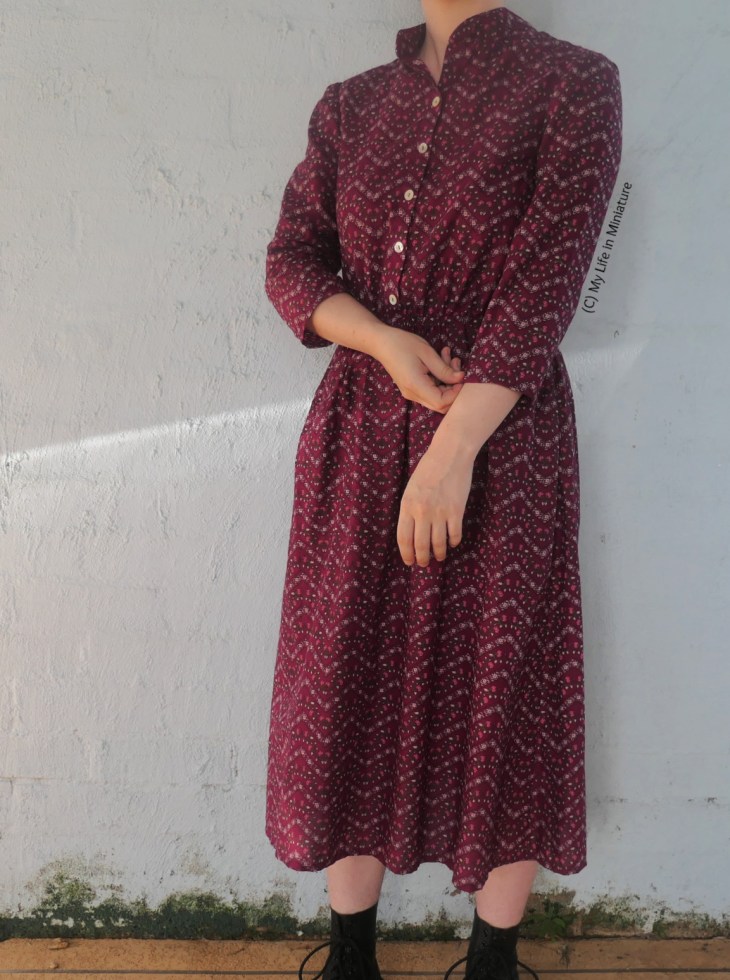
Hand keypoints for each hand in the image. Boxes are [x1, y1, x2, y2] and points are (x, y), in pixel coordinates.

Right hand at [372, 327, 464, 413]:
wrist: (380, 343)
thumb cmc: (402, 343)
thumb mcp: (426, 353)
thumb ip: (444, 369)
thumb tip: (461, 379)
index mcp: (416, 385)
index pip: (442, 402)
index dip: (456, 393)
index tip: (461, 376)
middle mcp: (413, 394)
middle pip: (441, 404)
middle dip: (454, 386)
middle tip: (456, 363)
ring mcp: (412, 393)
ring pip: (437, 396)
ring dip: (448, 380)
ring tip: (448, 356)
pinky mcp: (412, 389)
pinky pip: (431, 390)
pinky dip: (440, 378)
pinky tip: (441, 360)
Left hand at [397, 443, 473, 565]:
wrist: (449, 455)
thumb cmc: (428, 470)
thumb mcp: (411, 489)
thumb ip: (410, 510)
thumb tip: (412, 533)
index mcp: (407, 506)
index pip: (403, 538)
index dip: (406, 553)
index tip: (409, 561)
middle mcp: (422, 512)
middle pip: (420, 545)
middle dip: (422, 559)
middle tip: (423, 564)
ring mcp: (440, 512)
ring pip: (438, 543)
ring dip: (438, 554)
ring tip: (439, 557)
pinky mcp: (456, 511)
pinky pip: (454, 534)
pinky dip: (453, 542)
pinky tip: (452, 542)